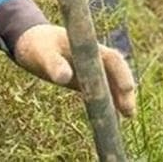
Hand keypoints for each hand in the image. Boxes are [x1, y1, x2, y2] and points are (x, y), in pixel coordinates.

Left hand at [14, 24, 136, 117]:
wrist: (33, 42)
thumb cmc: (38, 45)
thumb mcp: (43, 54)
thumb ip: (54, 64)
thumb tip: (64, 78)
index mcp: (90, 47)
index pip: (113, 59)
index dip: (122, 74)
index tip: (128, 89)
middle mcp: (95, 58)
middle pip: (117, 73)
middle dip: (125, 91)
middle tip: (129, 113)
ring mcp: (91, 69)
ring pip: (112, 84)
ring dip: (119, 99)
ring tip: (125, 118)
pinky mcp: (85, 80)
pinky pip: (101, 92)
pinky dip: (108, 104)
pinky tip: (111, 120)